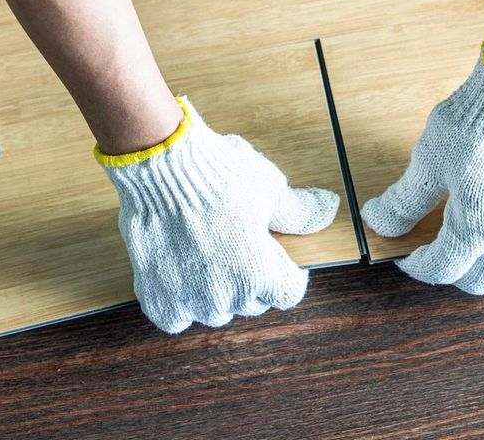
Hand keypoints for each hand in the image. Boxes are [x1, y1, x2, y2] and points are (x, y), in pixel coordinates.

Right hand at [96, 96, 339, 332]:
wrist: (162, 165)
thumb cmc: (220, 174)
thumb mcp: (269, 188)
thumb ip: (299, 211)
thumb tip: (328, 208)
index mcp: (259, 275)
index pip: (288, 293)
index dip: (286, 271)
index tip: (274, 251)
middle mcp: (224, 297)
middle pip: (252, 303)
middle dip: (252, 279)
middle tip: (239, 245)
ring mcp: (187, 300)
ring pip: (215, 312)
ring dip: (217, 292)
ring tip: (210, 256)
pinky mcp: (155, 296)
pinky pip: (176, 318)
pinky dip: (180, 303)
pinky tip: (182, 273)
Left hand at [361, 40, 483, 293]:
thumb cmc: (473, 125)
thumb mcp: (427, 162)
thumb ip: (403, 201)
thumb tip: (377, 221)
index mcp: (474, 232)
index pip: (441, 269)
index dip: (419, 267)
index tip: (409, 258)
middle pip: (478, 280)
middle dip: (453, 271)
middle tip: (440, 251)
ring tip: (482, 251)